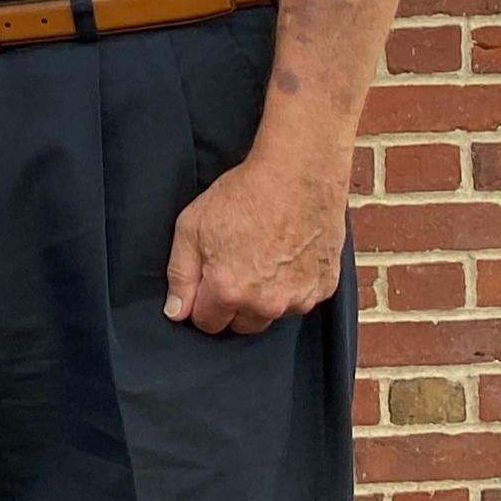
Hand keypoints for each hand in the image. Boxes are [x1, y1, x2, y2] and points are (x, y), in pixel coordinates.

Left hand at [165, 146, 348, 333]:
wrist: (299, 174)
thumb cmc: (244, 195)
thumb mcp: (191, 228)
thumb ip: (180, 275)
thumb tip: (176, 312)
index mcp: (229, 291)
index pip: (206, 323)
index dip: (201, 302)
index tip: (206, 280)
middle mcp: (267, 303)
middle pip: (240, 325)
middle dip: (232, 304)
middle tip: (234, 266)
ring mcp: (300, 297)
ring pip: (271, 315)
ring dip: (263, 299)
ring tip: (262, 259)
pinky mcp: (324, 287)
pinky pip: (299, 301)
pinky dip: (291, 287)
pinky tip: (286, 258)